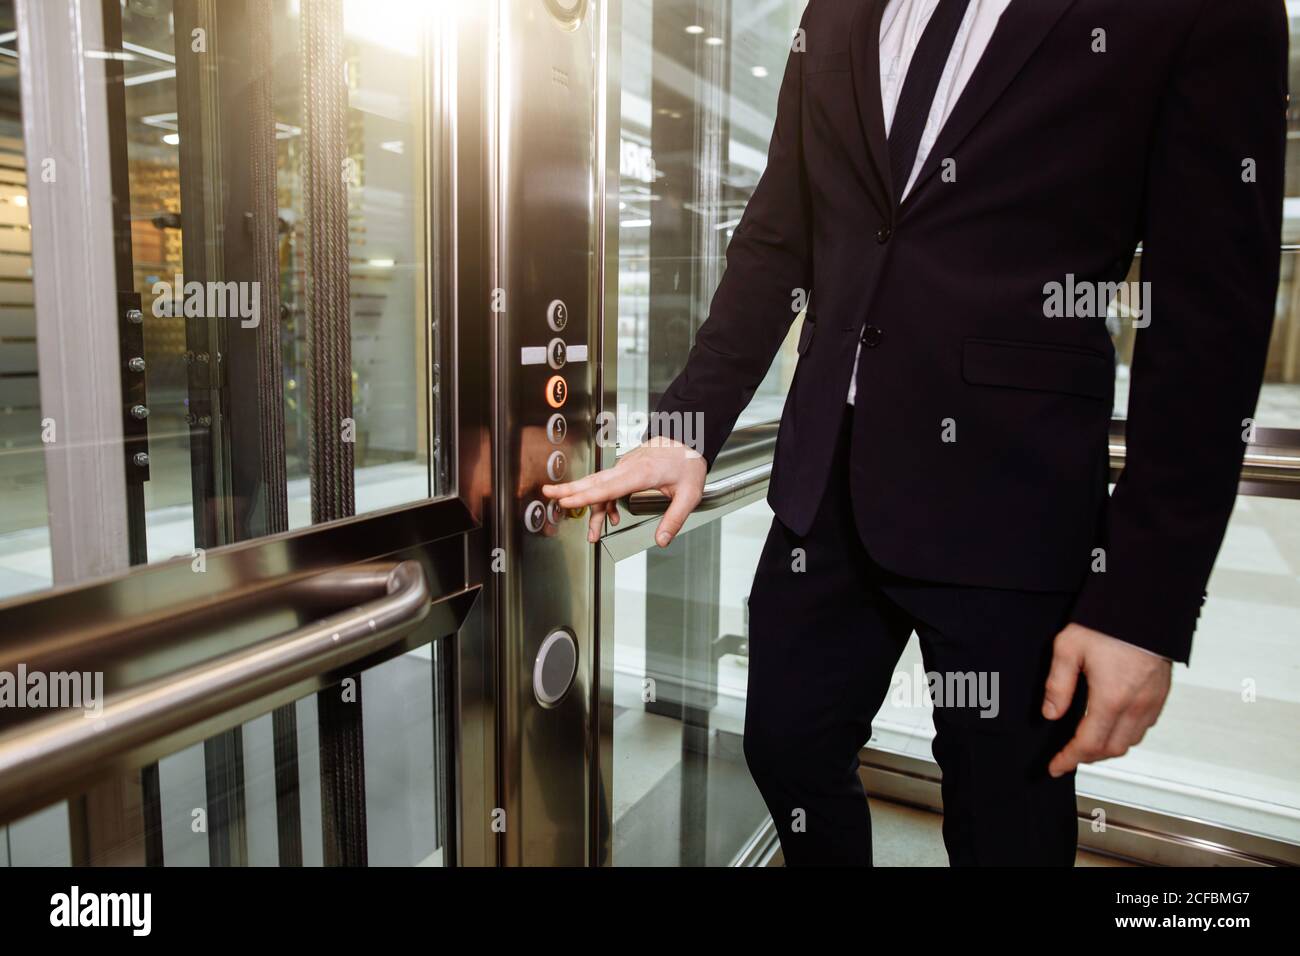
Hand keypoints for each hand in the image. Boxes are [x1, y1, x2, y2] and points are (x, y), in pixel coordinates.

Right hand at [542, 437, 707, 545]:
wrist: (689, 438)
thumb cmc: (688, 462)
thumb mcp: (689, 493)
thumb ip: (675, 518)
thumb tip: (662, 540)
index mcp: (641, 473)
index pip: (608, 487)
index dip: (586, 496)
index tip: (567, 500)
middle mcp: (628, 468)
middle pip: (594, 482)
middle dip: (570, 490)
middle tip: (548, 495)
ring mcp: (626, 467)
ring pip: (600, 486)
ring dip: (590, 506)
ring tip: (591, 533)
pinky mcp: (627, 469)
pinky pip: (609, 486)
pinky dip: (605, 502)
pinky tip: (611, 517)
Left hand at [1042, 623, 1171, 777]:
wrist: (1146, 605)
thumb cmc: (1108, 622)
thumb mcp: (1069, 648)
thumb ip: (1057, 684)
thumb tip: (1050, 714)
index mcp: (1112, 698)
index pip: (1089, 744)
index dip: (1069, 759)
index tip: (1055, 767)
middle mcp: (1136, 705)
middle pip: (1112, 749)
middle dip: (1088, 757)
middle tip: (1067, 756)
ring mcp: (1153, 701)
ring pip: (1131, 741)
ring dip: (1108, 748)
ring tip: (1087, 744)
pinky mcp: (1161, 693)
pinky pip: (1145, 726)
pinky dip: (1126, 735)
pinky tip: (1111, 725)